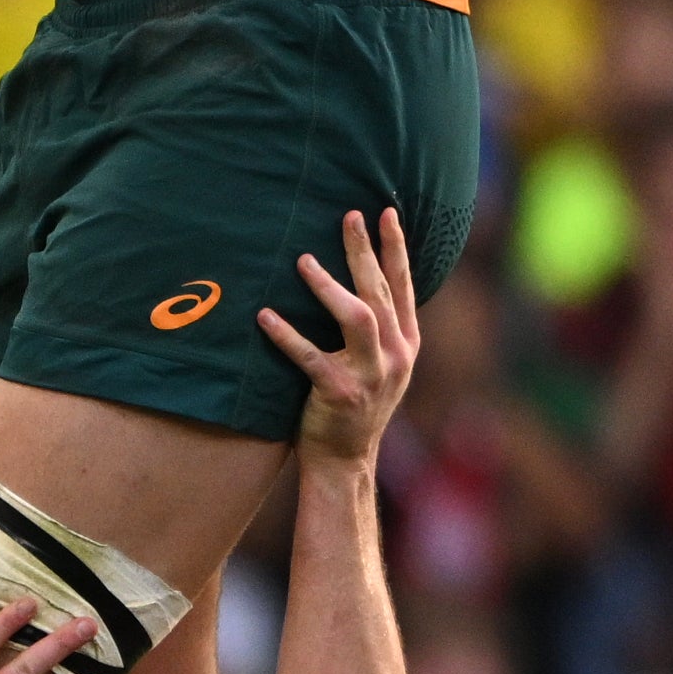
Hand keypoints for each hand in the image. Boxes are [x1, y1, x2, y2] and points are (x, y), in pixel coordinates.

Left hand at [262, 207, 425, 468]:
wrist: (347, 460)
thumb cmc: (356, 407)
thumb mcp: (383, 367)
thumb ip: (380, 331)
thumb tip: (362, 283)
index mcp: (407, 344)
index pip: (404, 286)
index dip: (397, 248)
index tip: (387, 213)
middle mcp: (396, 355)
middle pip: (381, 291)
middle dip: (365, 251)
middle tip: (349, 216)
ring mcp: (371, 374)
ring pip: (357, 317)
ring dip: (329, 286)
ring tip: (303, 260)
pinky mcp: (340, 392)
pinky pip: (310, 356)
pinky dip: (286, 334)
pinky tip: (265, 315)